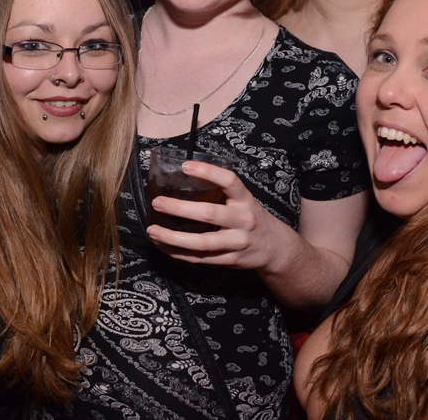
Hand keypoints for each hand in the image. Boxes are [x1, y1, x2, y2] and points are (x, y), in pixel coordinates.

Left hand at [145, 160, 284, 270]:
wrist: (274, 247)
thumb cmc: (251, 218)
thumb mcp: (244, 201)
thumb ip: (221, 194)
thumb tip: (184, 180)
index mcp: (245, 200)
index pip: (229, 181)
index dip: (208, 172)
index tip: (185, 166)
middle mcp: (243, 220)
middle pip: (209, 214)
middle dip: (180, 208)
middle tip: (158, 203)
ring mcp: (237, 243)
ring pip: (202, 242)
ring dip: (174, 238)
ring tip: (153, 231)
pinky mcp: (229, 260)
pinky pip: (200, 259)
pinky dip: (179, 254)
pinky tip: (164, 247)